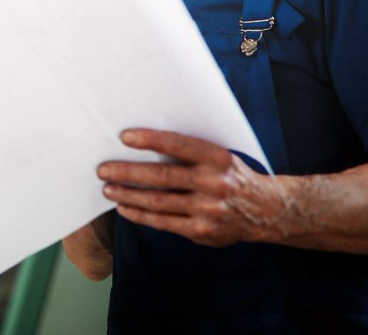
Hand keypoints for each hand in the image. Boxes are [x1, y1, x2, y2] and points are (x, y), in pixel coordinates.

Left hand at [98, 128, 293, 246]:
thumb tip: (143, 142)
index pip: (179, 145)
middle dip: (127, 172)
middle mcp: (214, 183)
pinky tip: (123, 208)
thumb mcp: (220, 156)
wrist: (265, 210)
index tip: (124, 137)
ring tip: (107, 189)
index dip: (150, 140)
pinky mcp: (202, 231)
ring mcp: (208, 210)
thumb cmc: (231, 175)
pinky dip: (140, 215)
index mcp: (218, 158)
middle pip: (161, 177)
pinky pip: (163, 222)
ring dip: (128, 195)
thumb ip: (190, 152)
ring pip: (158, 202)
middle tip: (103, 169)